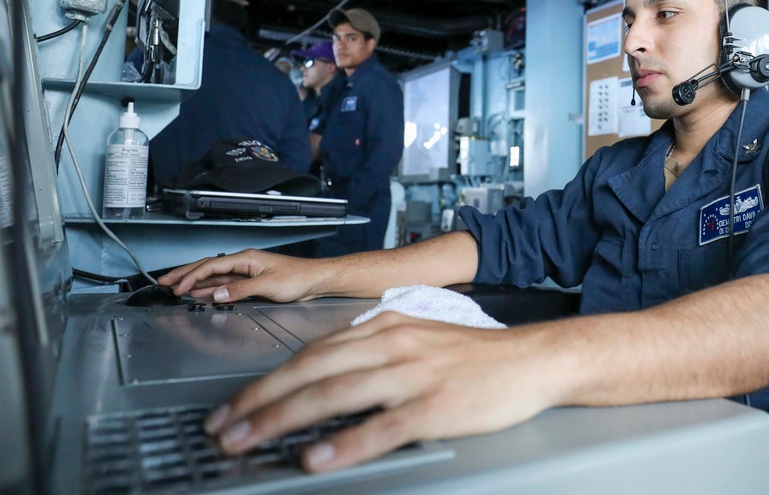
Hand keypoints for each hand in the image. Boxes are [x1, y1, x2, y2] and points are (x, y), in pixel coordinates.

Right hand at [158, 249, 321, 302]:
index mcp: (246, 258)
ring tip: (176, 289)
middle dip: (185, 274)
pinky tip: (201, 295)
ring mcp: (246, 272)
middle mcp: (244, 263)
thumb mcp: (268, 285)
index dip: (192, 277)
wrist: (314, 280)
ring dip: (195, 283)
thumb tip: (217, 295)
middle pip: (207, 267)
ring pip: (214, 277)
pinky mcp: (251, 282)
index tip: (178, 287)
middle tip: (165, 282)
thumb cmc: (298, 277)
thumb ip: (241, 290)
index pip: (211, 266)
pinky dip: (210, 290)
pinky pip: (224, 285)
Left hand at [203, 312, 562, 471]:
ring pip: (335, 393)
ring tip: (249, 440)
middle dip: (260, 401)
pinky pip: (382, 426)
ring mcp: (413, 375)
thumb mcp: (416, 339)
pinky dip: (346, 442)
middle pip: (312, 371)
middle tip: (223, 427)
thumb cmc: (472, 357)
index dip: (267, 381)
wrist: (530, 359)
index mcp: (385, 327)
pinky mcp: (435, 407)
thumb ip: (371, 354)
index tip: (235, 405)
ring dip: (283, 418)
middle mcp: (392, 345)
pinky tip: (318, 457)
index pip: (311, 353)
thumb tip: (323, 379)